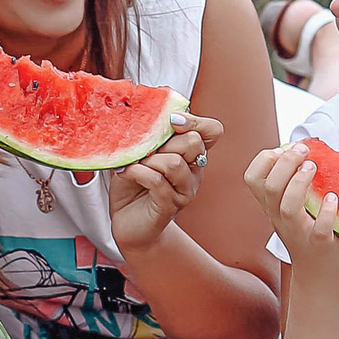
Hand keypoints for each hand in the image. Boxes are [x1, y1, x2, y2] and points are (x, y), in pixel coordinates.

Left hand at [109, 113, 217, 254]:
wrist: (128, 224)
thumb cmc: (133, 188)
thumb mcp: (139, 154)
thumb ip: (146, 136)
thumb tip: (138, 114)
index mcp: (190, 154)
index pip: (212, 131)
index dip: (196, 121)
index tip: (172, 121)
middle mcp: (194, 171)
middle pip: (193, 142)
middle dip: (164, 141)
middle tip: (144, 149)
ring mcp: (185, 189)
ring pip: (174, 163)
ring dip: (148, 160)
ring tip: (133, 165)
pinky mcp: (171, 204)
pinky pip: (157, 181)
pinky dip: (137, 173)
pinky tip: (126, 173)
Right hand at [244, 143, 338, 267]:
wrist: (320, 279)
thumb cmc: (309, 238)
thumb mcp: (293, 211)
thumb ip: (293, 186)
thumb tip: (302, 152)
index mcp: (273, 208)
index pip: (253, 179)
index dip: (264, 159)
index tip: (283, 149)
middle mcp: (281, 219)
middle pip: (270, 188)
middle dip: (284, 163)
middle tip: (302, 150)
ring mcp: (300, 233)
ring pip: (288, 207)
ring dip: (300, 183)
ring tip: (312, 167)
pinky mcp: (321, 244)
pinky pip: (320, 228)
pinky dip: (326, 212)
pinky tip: (333, 199)